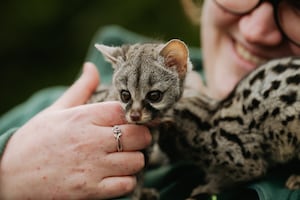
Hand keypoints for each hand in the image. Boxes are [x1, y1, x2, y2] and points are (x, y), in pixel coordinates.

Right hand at [0, 63, 151, 198]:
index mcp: (83, 118)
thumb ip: (80, 89)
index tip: (126, 121)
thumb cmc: (35, 139)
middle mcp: (91, 141)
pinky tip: (116, 175)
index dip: (129, 115)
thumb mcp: (56, 110)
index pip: (124, 111)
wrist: (10, 175)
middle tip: (132, 139)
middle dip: (140, 137)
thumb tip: (91, 66)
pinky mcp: (91, 190)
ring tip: (123, 157)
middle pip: (139, 135)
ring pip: (137, 161)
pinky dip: (126, 180)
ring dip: (134, 160)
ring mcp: (92, 167)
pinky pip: (126, 184)